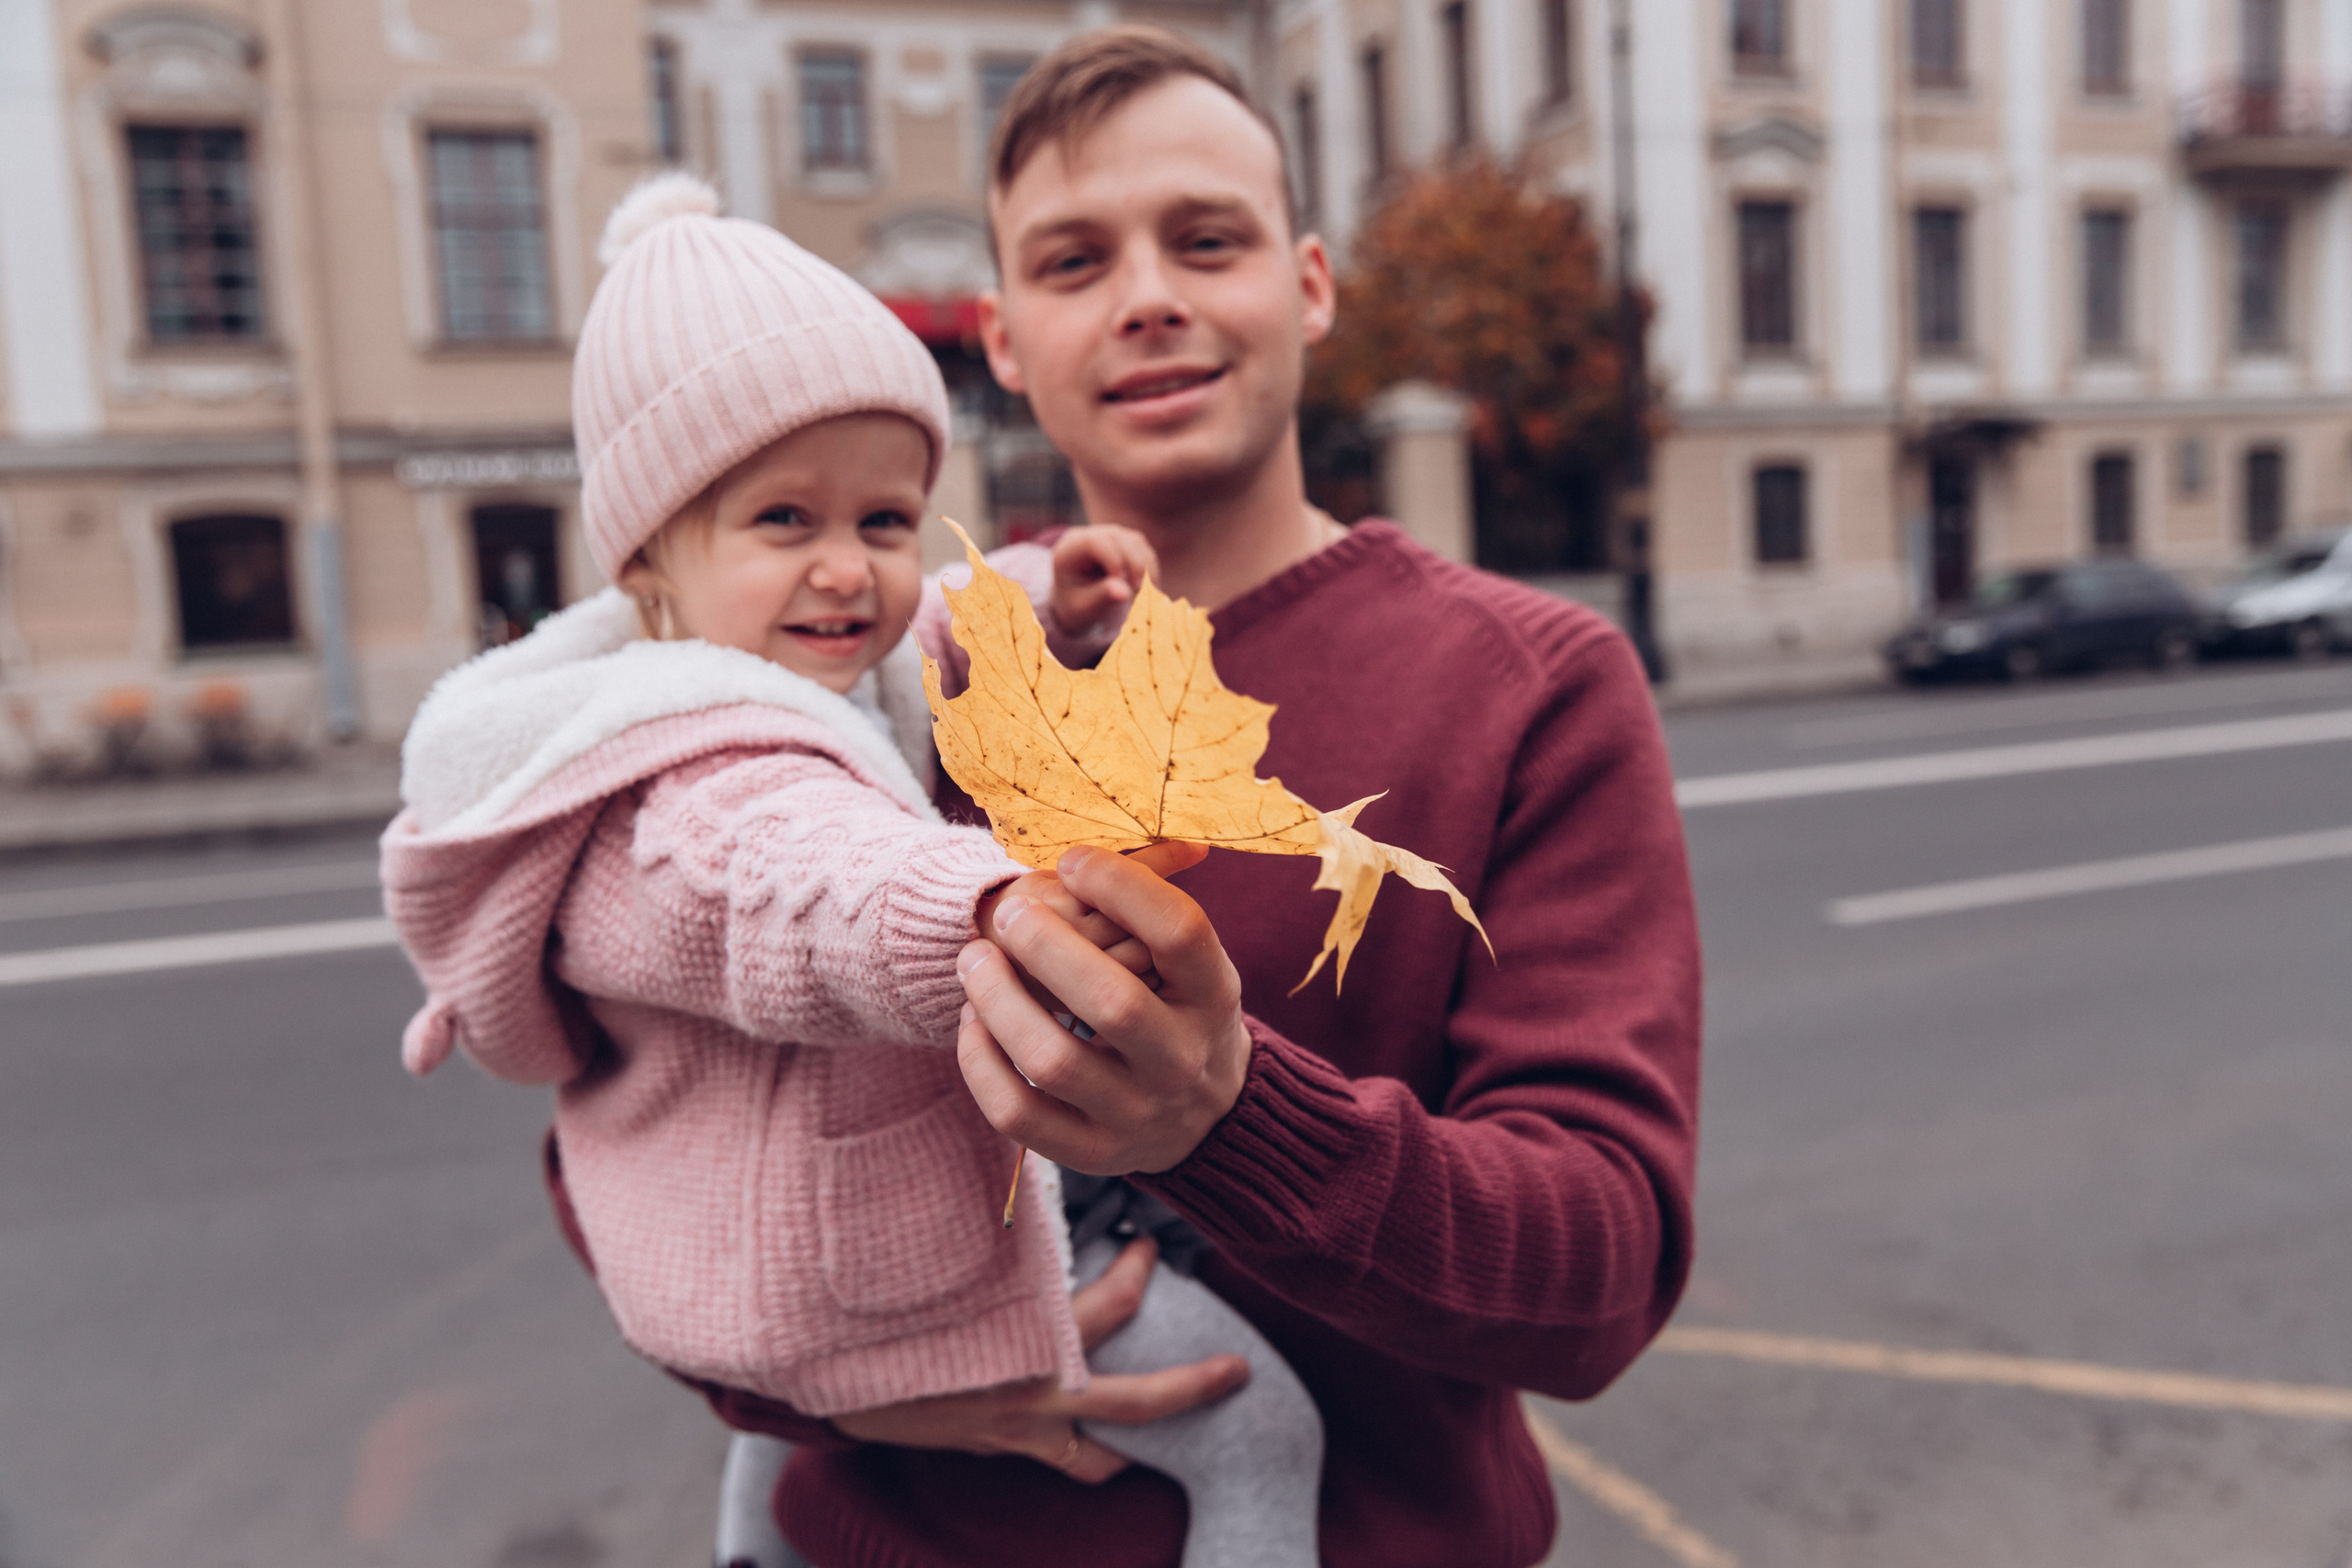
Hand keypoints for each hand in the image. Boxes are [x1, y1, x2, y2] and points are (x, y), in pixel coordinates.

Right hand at [829, 1236, 1248, 1481]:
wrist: (816, 1367)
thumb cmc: (879, 1297)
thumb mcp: (941, 1252)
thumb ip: (991, 1213)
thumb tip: (1026, 1141)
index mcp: (1021, 1340)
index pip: (1110, 1310)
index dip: (1141, 1274)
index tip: (1151, 1242)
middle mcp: (1028, 1398)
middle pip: (1136, 1404)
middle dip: (1193, 1387)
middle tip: (1239, 1368)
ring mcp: (1014, 1434)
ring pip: (1102, 1457)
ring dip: (1144, 1443)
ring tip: (1182, 1425)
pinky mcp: (996, 1449)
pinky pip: (1062, 1464)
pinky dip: (1092, 1455)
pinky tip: (1114, 1442)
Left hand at [957, 842, 1246, 1175]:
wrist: (1206, 1119)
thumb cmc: (1181, 1011)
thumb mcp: (1194, 964)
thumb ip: (1162, 906)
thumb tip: (1175, 841)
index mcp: (1214, 997)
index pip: (1179, 931)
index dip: (1120, 885)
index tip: (1072, 862)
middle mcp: (1183, 1060)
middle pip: (1111, 1001)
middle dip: (1045, 945)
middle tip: (1009, 913)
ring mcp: (1137, 1115)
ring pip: (1051, 1060)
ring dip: (997, 999)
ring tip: (974, 959)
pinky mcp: (1091, 1154)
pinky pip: (1016, 1113)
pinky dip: (979, 1061)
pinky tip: (974, 1021)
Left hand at [1048, 524, 1156, 636]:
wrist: (1078, 601)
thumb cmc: (1076, 605)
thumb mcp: (1083, 606)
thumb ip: (1101, 597)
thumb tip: (1124, 593)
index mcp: (1068, 550)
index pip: (1092, 542)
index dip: (1112, 559)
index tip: (1123, 586)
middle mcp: (1087, 536)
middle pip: (1117, 538)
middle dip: (1133, 565)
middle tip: (1139, 594)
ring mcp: (1108, 536)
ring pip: (1135, 542)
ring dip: (1145, 568)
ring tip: (1144, 595)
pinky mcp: (1124, 542)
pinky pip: (1143, 549)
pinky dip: (1150, 569)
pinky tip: (1148, 590)